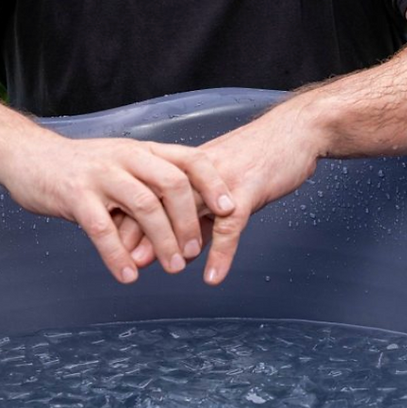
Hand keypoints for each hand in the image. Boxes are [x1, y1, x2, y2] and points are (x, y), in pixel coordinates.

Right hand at [0, 134, 234, 284]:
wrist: (28, 156)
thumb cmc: (80, 167)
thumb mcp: (120, 164)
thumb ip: (148, 184)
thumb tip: (184, 218)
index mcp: (141, 150)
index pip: (188, 159)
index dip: (212, 183)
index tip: (229, 209)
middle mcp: (125, 157)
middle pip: (172, 183)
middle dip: (189, 220)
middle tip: (195, 251)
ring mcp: (100, 175)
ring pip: (143, 206)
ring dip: (162, 240)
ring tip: (172, 268)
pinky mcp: (75, 196)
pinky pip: (102, 228)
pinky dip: (118, 255)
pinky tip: (128, 276)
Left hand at [114, 99, 324, 284]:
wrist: (295, 132)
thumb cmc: (260, 158)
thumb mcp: (224, 187)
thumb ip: (201, 217)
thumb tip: (178, 250)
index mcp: (189, 169)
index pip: (151, 193)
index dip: (132, 217)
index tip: (111, 241)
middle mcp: (198, 172)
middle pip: (160, 201)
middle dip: (141, 230)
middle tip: (125, 258)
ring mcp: (221, 181)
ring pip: (189, 212)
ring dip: (175, 242)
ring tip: (161, 268)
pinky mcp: (248, 189)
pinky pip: (230, 225)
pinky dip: (221, 252)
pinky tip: (213, 275)